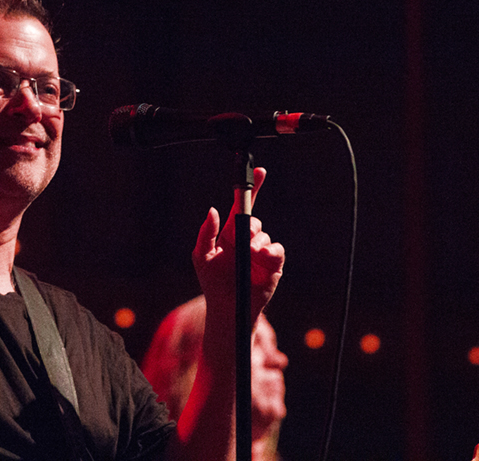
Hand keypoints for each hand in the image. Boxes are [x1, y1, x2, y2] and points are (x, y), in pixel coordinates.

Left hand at [193, 167, 284, 323]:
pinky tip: (261, 259)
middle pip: (254, 220)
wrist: (227, 306)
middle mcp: (248, 239)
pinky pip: (277, 250)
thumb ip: (206, 232)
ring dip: (257, 243)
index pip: (242, 206)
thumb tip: (213, 210)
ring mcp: (261, 251)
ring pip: (265, 235)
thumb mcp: (202, 255)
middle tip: (244, 239)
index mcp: (230, 232)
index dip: (251, 188)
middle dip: (250, 226)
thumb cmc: (212, 280)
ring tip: (249, 255)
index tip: (259, 172)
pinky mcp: (274, 264)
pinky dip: (270, 253)